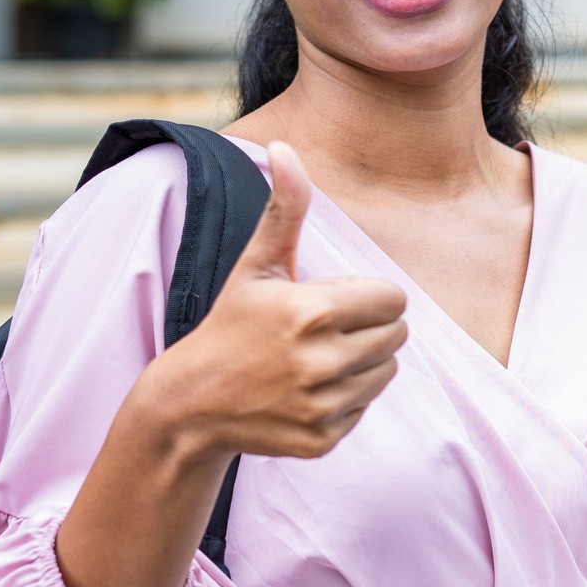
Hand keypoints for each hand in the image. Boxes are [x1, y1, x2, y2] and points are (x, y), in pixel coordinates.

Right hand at [137, 141, 408, 462]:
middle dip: (369, 326)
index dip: (367, 295)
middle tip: (325, 329)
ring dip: (363, 362)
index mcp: (313, 313)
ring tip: (316, 358)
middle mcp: (320, 363)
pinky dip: (345, 399)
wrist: (190, 405)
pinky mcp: (322, 440)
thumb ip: (284, 209)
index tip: (332, 300)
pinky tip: (306, 391)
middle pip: (396, 335)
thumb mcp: (256, 265)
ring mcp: (321, 406)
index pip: (394, 298)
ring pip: (386, 372)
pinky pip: (364, 408)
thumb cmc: (231, 324)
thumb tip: (285, 146)